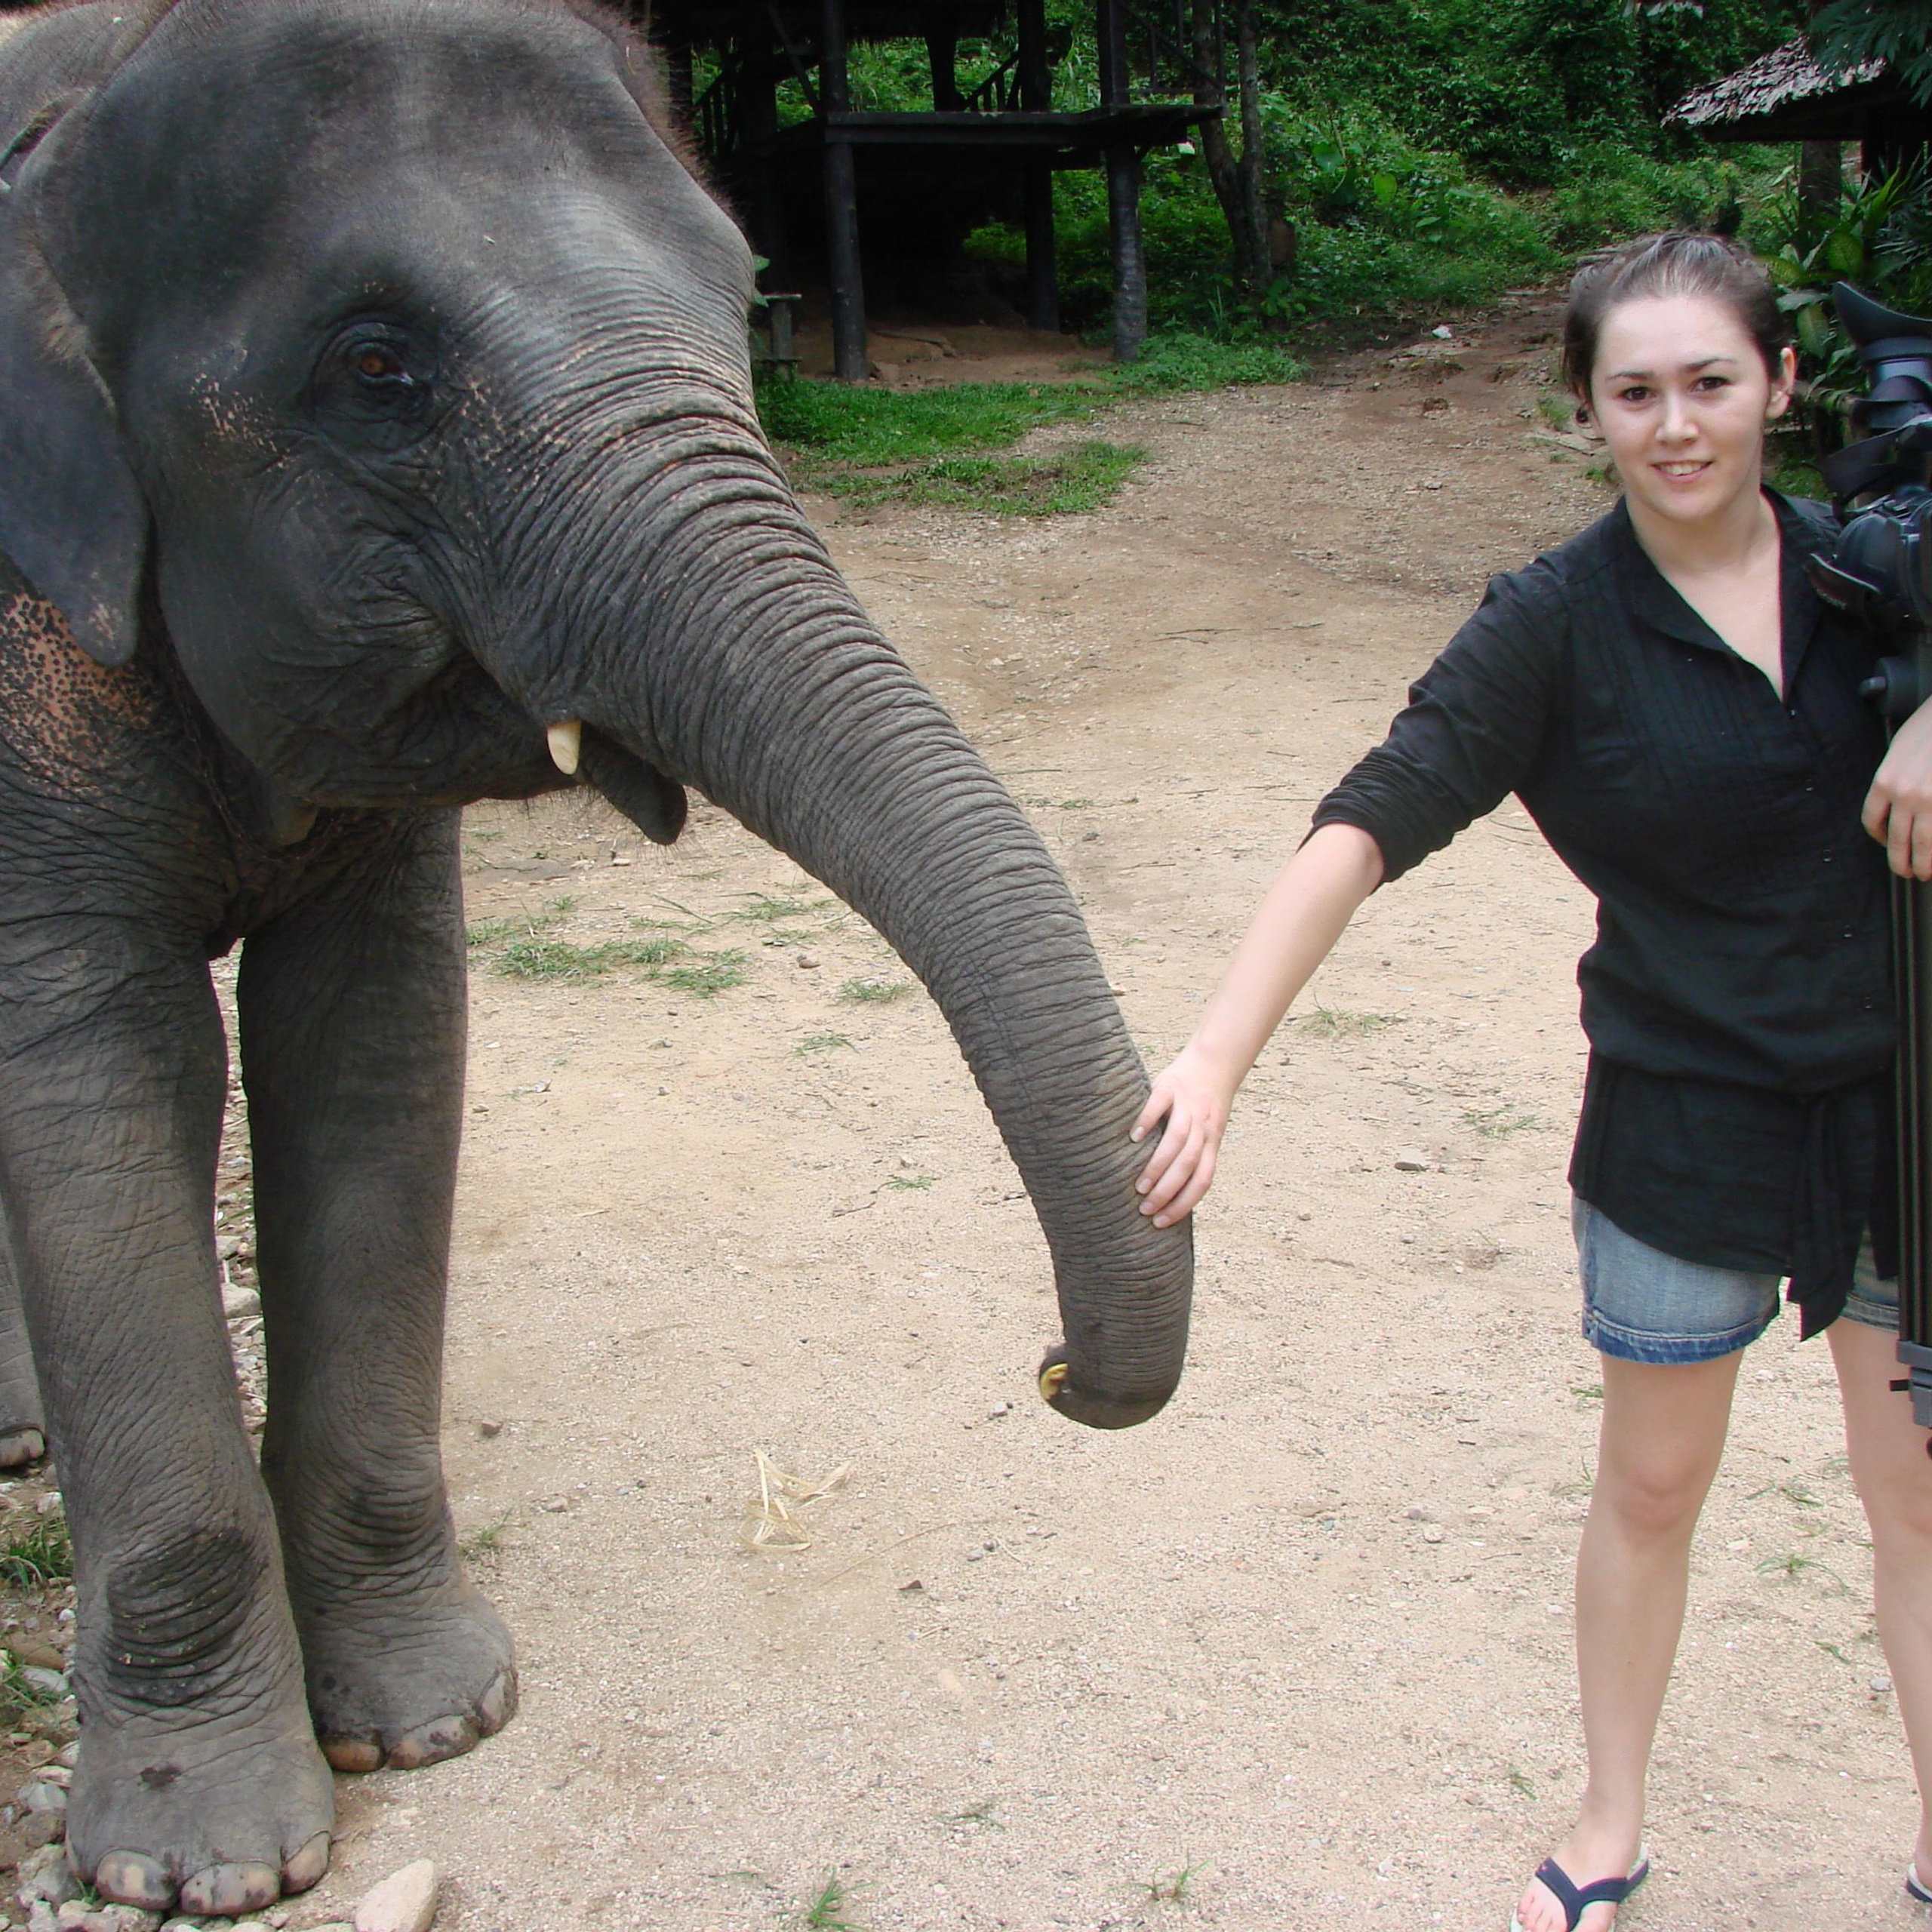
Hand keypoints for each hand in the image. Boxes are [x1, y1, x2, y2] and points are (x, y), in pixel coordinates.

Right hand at [1130, 1043, 1237, 1227]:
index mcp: (1212, 1142)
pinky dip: (1148, 1121)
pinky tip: (1132, 1138)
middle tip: (1145, 1208)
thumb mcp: (1207, 1133)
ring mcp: (1188, 1105)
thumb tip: (1168, 1193)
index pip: (1202, 1180)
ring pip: (1178, 1140)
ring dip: (1158, 1165)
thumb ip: (1194, 1156)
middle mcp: (1204, 1127)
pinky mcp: (1171, 1085)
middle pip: (1189, 1164)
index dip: (1184, 1204)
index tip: (1161, 1222)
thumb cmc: (1204, 1106)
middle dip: (1167, 1191)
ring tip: (1139, 1185)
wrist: (1215, 1063)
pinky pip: (1160, 1104)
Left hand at [1865, 699, 1931, 878]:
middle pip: (1896, 840)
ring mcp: (1930, 801)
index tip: (1886, 843)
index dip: (1878, 837)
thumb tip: (1894, 805)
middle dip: (1900, 862)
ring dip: (1922, 863)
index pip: (1872, 821)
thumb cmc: (1930, 726)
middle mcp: (1906, 795)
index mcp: (1886, 781)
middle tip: (1905, 872)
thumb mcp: (1899, 750)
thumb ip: (1894, 779)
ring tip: (1924, 873)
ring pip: (1923, 844)